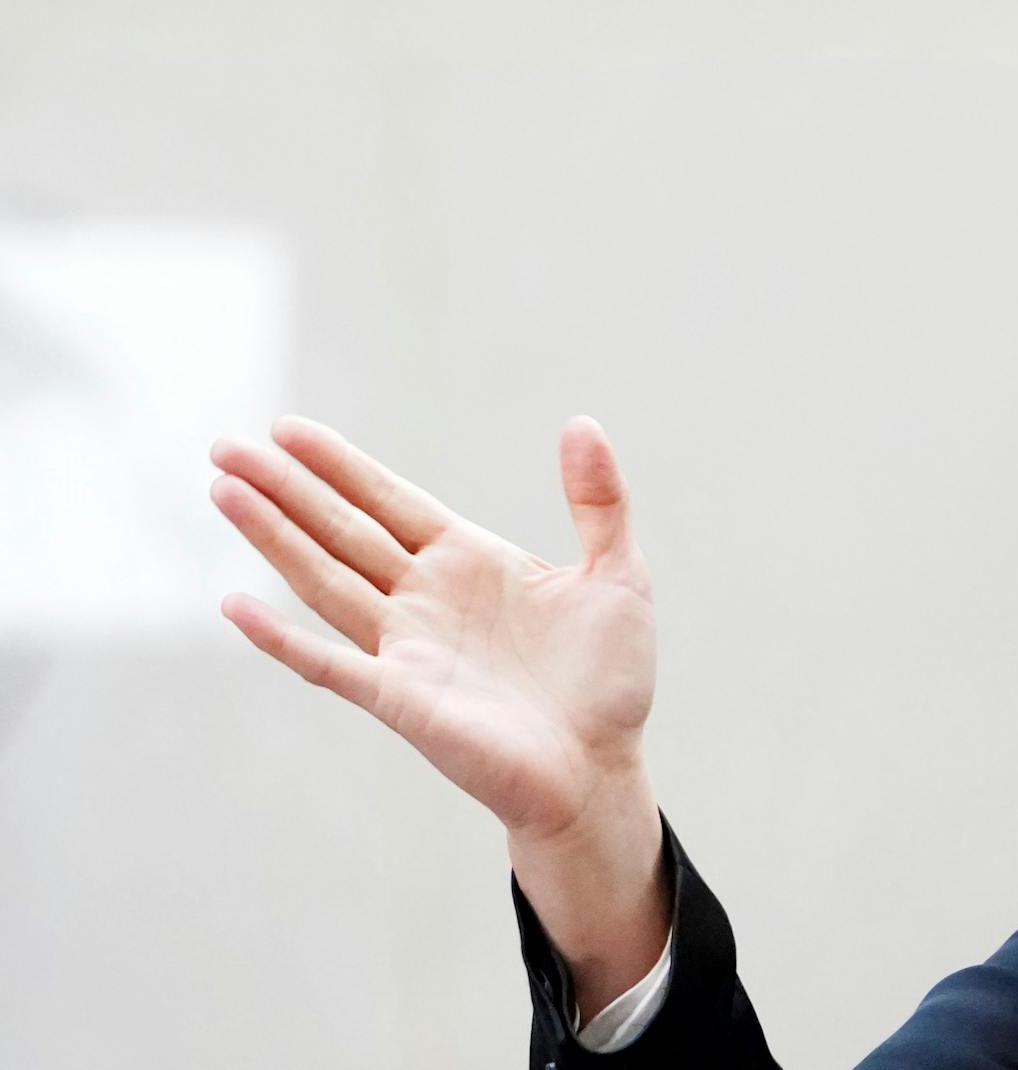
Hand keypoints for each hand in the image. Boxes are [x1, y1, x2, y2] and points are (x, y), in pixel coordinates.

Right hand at [209, 414, 658, 844]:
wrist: (602, 770)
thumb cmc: (609, 680)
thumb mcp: (618, 574)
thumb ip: (599, 500)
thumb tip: (582, 422)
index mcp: (468, 561)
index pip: (388, 500)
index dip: (339, 465)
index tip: (288, 429)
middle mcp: (425, 599)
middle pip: (342, 530)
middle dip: (286, 488)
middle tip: (226, 445)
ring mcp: (405, 648)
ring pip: (323, 580)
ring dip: (272, 538)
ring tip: (224, 489)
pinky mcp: (400, 699)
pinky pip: (329, 663)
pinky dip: (281, 638)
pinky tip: (236, 607)